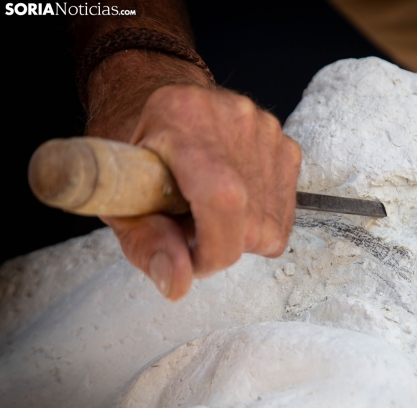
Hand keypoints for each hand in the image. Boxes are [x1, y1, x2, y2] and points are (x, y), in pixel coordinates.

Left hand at [100, 85, 300, 299]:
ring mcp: (267, 131)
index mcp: (183, 119)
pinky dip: (255, 223)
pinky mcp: (286, 146)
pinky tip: (229, 203)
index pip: (224, 201)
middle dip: (219, 246)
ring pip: (270, 226)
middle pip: (250, 225)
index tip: (189, 259)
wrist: (159, 100)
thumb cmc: (132, 148)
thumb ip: (145, 242)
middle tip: (186, 228)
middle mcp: (235, 118)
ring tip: (205, 211)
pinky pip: (282, 214)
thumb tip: (178, 283)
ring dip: (237, 235)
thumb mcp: (115, 197)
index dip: (211, 251)